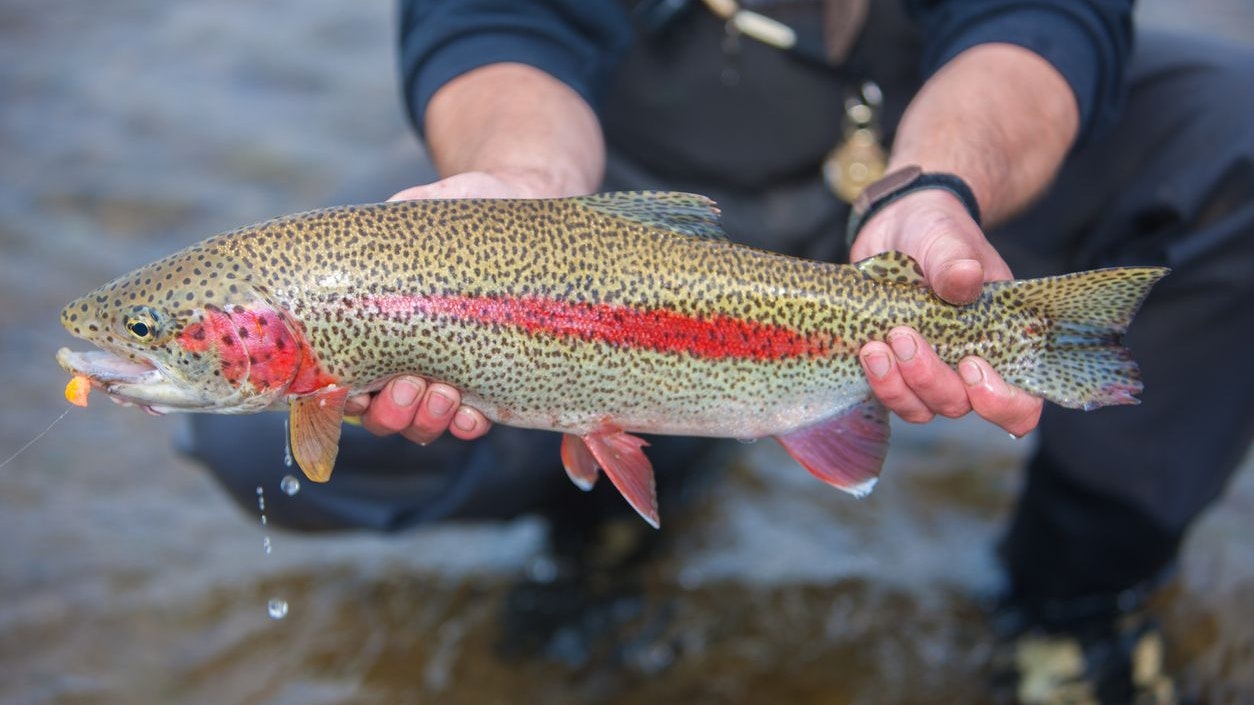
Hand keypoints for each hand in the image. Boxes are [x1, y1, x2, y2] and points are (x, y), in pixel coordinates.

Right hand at [345, 169, 580, 444]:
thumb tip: (358, 241)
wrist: (517, 201)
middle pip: (382, 416)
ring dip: (426, 420)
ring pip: (423, 424)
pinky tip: (471, 414)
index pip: (342, 382)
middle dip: (390, 412)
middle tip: (409, 384)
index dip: (339, 399)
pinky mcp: (491, 377)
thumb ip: (381, 230)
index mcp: (374, 330)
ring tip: (444, 394)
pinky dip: (466, 425)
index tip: (353, 389)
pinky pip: (471, 421)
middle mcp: (406, 360)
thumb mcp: (411, 211)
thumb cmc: (455, 209)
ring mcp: (448, 373)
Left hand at [850, 189, 1042, 437]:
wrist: (897, 227)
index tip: (972, 366)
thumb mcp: (948, 238)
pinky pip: (889, 396)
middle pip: (960, 405)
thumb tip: (966, 277)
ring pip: (920, 408)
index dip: (1001, 401)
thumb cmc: (938, 234)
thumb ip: (956, 260)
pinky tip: (865, 351)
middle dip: (930, 379)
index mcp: (1003, 342)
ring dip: (897, 387)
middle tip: (903, 336)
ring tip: (875, 348)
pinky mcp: (895, 371)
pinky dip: (877, 381)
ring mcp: (931, 372)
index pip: (1020, 401)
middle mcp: (969, 367)